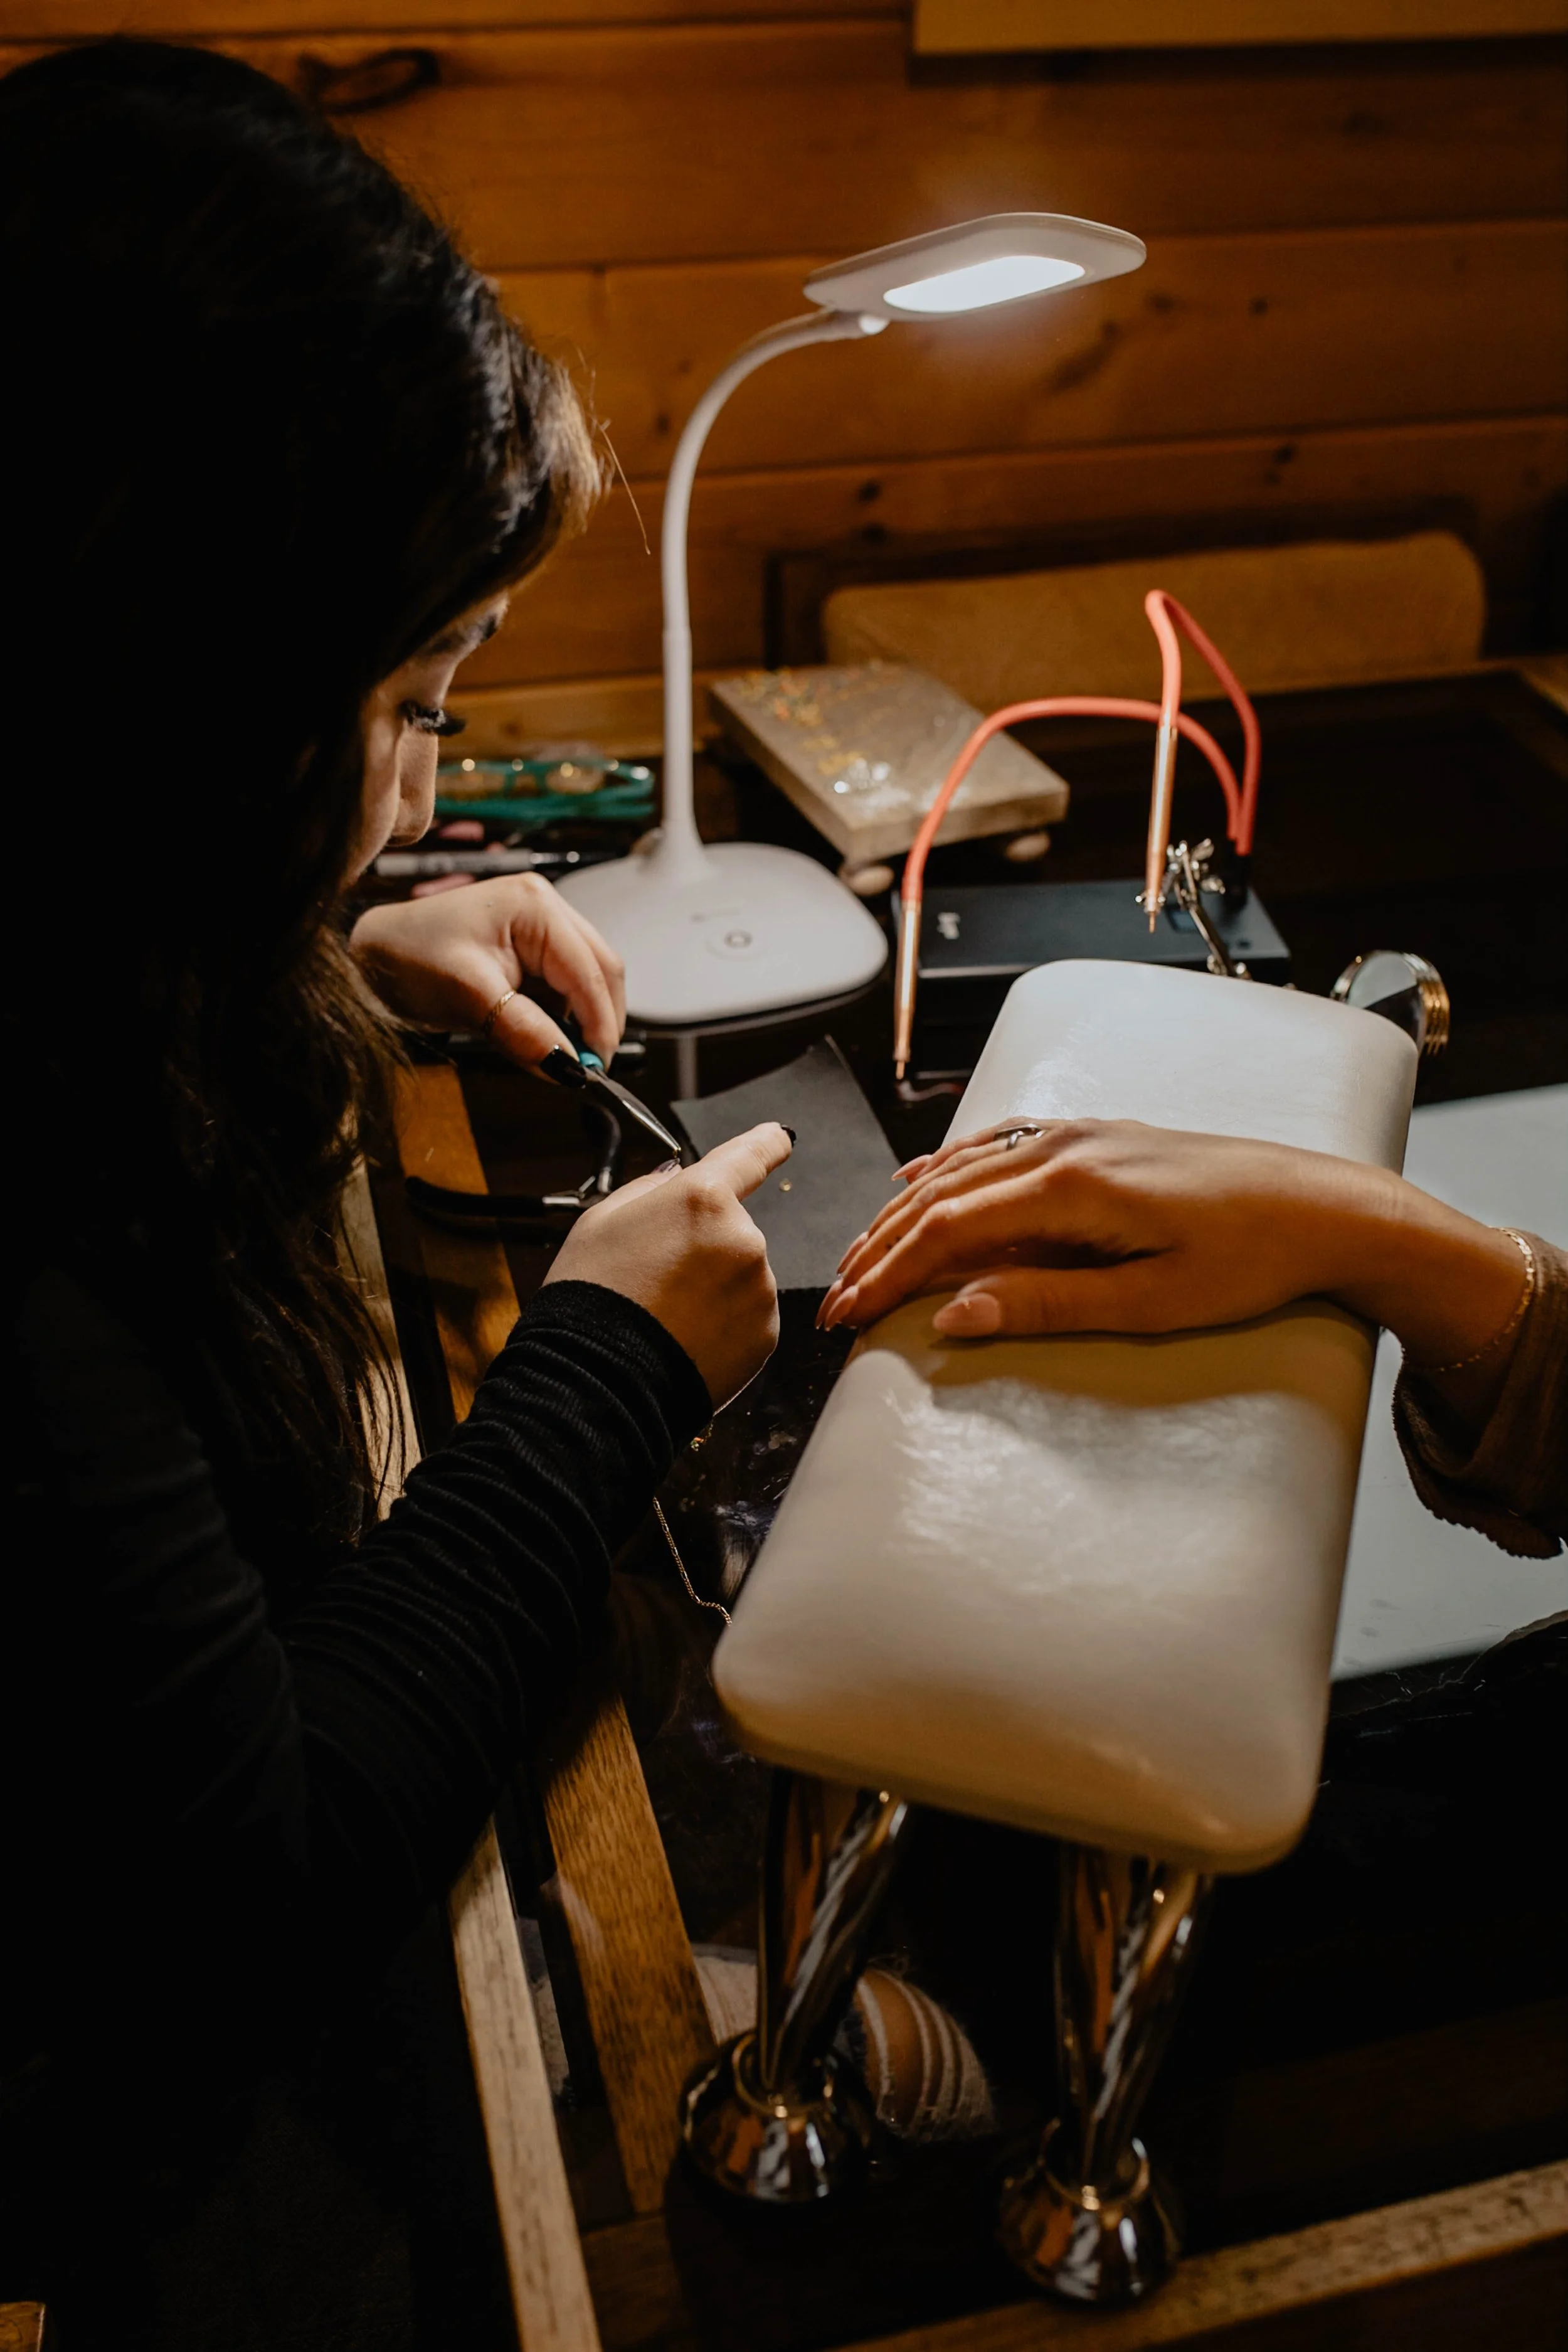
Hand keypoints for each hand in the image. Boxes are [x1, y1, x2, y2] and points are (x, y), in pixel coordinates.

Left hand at [350, 876, 624, 1063]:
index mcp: (535, 905)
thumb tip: (569, 1068)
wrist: (372, 959)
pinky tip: (544, 1040)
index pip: (590, 969)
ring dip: (580, 1022)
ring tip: (559, 1057)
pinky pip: (563, 990)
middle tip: (585, 1070)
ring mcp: (541, 929)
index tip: (594, 1070)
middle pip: (601, 971)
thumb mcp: (469, 997)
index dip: (600, 1022)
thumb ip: (524, 1031)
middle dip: (598, 1021)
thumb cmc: (409, 959)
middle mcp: (546, 909)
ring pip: (587, 982)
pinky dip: (561, 1019)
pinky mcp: (531, 952)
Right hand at [544, 1124, 793, 1409]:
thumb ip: (649, 1190)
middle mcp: (744, 1238)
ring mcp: (759, 1289)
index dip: (765, 1143)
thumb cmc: (592, 1298)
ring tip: (666, 1316)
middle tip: (657, 1279)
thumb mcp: (601, 1222)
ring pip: (740, 1278)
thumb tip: (674, 1180)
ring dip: (714, 1290)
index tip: (780, 1137)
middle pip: (731, 1231)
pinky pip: (747, 1318)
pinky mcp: (765, 1334)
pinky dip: (723, 1326)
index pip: (749, 1156)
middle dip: (704, 1248)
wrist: (600, 1381)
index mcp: (704, 1199)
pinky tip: (685, 1340)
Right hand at [820, 1118, 1528, 1378]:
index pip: (948, 1232)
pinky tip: (924, 1176)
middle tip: (836, 1297)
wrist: (1327, 1208)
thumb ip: (1047, 1304)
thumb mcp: (1151, 1303)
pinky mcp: (1102, 1137)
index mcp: (1073, 1189)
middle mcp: (1067, 1148)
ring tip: (863, 1251)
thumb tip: (954, 1314)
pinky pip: (1002, 1142)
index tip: (846, 1315)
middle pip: (941, 1196)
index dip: (887, 1274)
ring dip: (905, 1211)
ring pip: (965, 1167)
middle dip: (879, 1249)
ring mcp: (1083, 1135)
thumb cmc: (1252, 1260)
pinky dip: (950, 1164)